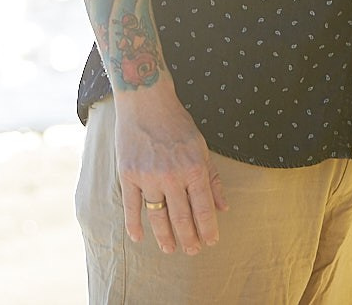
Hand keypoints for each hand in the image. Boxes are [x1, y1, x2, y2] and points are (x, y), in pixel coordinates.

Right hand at [113, 84, 228, 254]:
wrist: (146, 101)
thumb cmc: (177, 123)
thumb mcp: (201, 147)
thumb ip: (212, 178)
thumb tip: (223, 207)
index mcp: (194, 168)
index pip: (203, 209)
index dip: (208, 229)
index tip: (211, 242)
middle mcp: (172, 175)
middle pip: (182, 218)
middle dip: (189, 238)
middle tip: (193, 250)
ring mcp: (148, 176)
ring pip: (158, 216)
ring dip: (165, 237)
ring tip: (171, 249)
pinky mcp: (128, 174)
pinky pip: (132, 206)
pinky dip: (134, 224)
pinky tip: (139, 238)